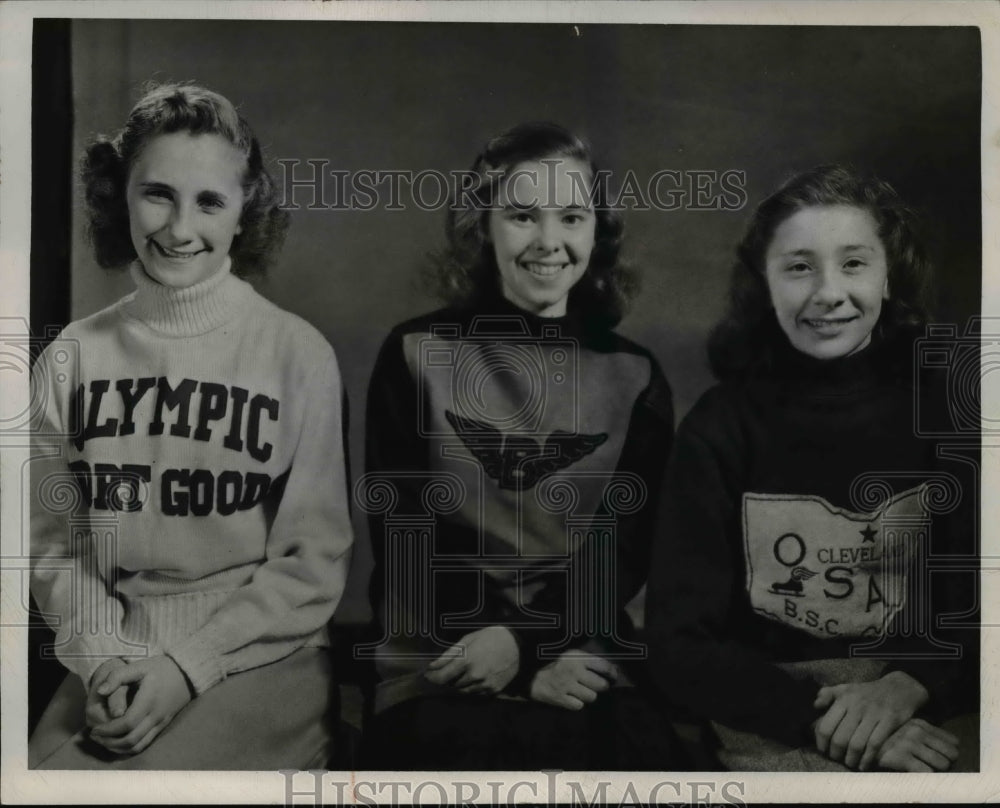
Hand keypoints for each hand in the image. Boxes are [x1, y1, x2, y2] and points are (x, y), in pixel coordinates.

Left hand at [88, 655, 193, 754]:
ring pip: (137, 745)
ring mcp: (161, 723)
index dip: (108, 730)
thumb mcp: (140, 666)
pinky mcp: (163, 726)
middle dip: (109, 741)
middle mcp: (156, 715)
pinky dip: (129, 748)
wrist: (188, 673)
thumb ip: (118, 676)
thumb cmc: (162, 668)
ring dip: (118, 747)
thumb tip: (100, 691)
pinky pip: (145, 743)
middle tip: (95, 736)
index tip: (94, 728)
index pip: (126, 724)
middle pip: (130, 739)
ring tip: (104, 740)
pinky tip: (119, 741)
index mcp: (149, 700)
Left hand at [424, 626, 519, 694]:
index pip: (442, 676)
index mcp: (467, 661)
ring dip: (459, 683)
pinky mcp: (493, 690)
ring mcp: (484, 685)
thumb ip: (449, 654)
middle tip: (448, 669)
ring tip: (463, 671)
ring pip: (463, 691)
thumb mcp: (469, 639)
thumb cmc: (492, 637)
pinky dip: (471, 687)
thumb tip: (433, 665)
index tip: (427, 675)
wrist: (519, 644)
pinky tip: (475, 676)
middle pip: (452, 685)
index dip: (432, 677)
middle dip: (447, 678)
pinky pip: (476, 693)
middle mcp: (474, 676)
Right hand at [529, 651, 619, 710]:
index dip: (612, 673)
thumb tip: (602, 662)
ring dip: (589, 695)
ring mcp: (567, 686)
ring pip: (591, 697)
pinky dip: (577, 703)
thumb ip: (581, 656)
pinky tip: (572, 697)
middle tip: (599, 685)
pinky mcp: (559, 698)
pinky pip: (578, 706)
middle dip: (602, 686)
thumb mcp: (564, 650)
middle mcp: (575, 671)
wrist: (523, 670)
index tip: (613, 675)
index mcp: (577, 657)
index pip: (604, 666)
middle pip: (601, 685)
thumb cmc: (545, 658)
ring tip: (583, 691)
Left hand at [813, 671, 928, 768]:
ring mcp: (874, 714)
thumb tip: (814, 705)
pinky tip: (863, 765)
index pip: (826, 726)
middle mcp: (857, 707)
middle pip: (840, 738)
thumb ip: (827, 694)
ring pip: (857, 744)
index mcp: (843, 699)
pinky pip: (875, 744)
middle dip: (836, 753)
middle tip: (837, 758)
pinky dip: (867, 758)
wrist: (899, 687)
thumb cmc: (867, 691)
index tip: (823, 750)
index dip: (822, 742)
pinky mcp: (889, 721)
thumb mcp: (845, 688)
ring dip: (851, 759)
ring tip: (849, 763)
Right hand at [876, 718, 958, 771]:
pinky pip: (926, 772)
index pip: (953, 742)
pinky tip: (917, 774)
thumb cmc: (888, 739)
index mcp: (920, 724)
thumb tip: (954, 747)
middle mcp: (916, 731)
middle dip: (946, 762)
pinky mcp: (900, 756)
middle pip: (952, 753)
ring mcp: (908, 743)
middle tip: (935, 766)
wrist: (860, 740)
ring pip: (942, 763)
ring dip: (937, 770)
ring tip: (926, 770)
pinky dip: (926, 776)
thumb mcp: (907, 729)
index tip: (941, 757)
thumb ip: (926, 733)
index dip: (950, 753)